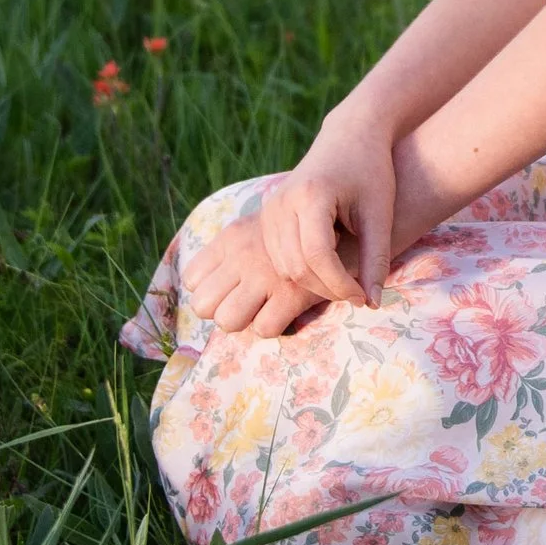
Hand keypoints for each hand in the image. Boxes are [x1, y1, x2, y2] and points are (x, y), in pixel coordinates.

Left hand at [190, 208, 331, 338]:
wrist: (352, 217)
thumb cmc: (307, 228)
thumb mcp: (262, 227)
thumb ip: (236, 252)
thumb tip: (211, 288)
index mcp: (232, 237)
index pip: (192, 279)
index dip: (209, 291)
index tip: (230, 290)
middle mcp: (243, 255)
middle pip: (202, 305)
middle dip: (222, 310)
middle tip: (247, 303)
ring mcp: (266, 274)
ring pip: (228, 321)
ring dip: (245, 320)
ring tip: (264, 309)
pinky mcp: (292, 292)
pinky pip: (264, 328)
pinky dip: (275, 325)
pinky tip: (288, 311)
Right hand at [197, 130, 394, 331]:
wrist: (350, 137)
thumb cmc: (371, 171)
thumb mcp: (380, 213)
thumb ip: (376, 258)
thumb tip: (373, 304)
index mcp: (310, 196)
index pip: (318, 257)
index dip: (341, 284)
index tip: (365, 297)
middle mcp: (281, 204)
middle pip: (297, 267)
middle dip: (328, 288)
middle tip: (358, 294)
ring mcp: (269, 212)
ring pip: (284, 269)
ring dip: (314, 284)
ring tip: (346, 280)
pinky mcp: (266, 219)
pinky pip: (278, 260)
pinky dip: (302, 272)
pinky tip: (328, 266)